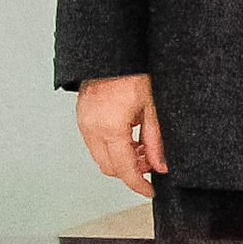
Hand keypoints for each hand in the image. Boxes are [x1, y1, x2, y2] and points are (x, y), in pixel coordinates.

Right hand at [75, 74, 167, 194]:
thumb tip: (160, 166)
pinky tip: (130, 135)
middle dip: (131, 171)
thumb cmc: (135, 74)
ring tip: (143, 145)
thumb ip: (156, 141)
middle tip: (151, 161)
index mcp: (111, 128)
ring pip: (100, 156)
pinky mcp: (82, 116)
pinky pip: (95, 142)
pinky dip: (112, 146)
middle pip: (109, 168)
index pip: (124, 169)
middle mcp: (92, 128)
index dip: (138, 185)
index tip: (149, 191)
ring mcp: (84, 122)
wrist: (114, 53)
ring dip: (121, 158)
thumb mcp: (153, 108)